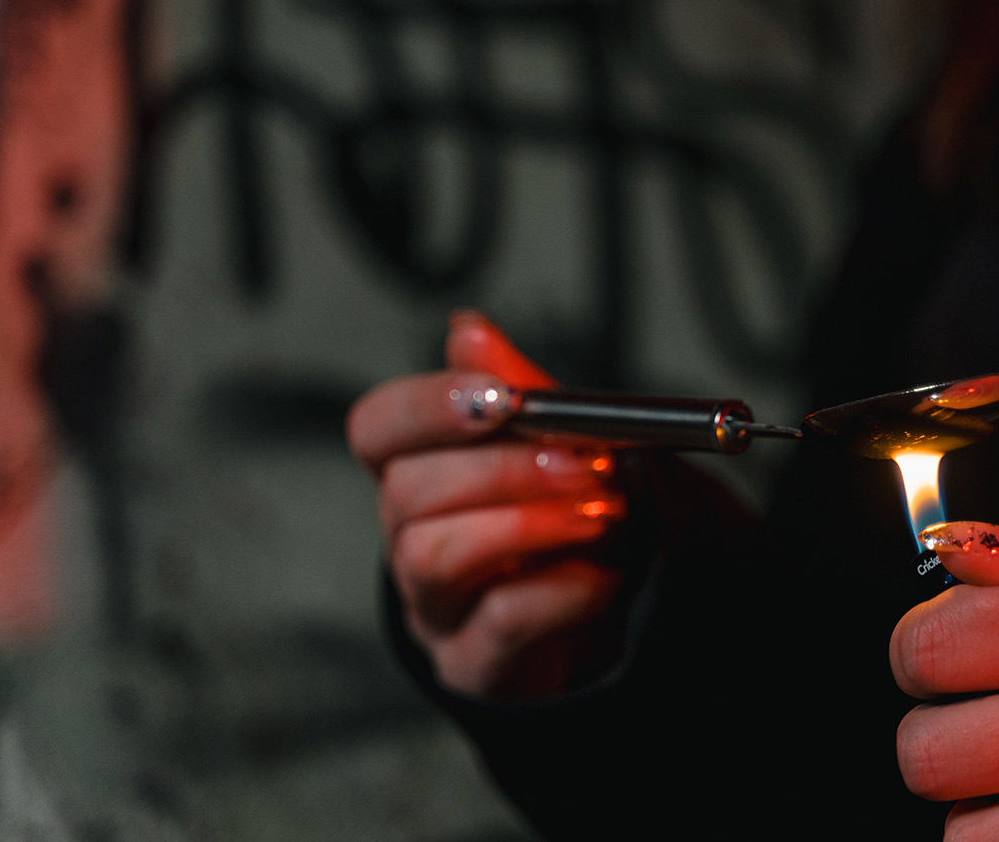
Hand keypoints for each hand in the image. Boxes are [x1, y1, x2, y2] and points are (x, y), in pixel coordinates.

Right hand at [347, 312, 626, 698]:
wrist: (621, 623)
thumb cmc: (576, 522)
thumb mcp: (560, 445)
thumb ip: (518, 391)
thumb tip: (468, 330)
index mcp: (423, 474)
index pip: (377, 429)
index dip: (425, 407)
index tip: (501, 397)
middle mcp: (412, 541)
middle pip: (407, 492)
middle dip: (503, 469)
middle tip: (589, 463)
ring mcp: (437, 610)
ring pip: (434, 555)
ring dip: (528, 524)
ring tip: (601, 515)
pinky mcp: (475, 667)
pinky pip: (497, 622)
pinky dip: (560, 591)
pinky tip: (602, 578)